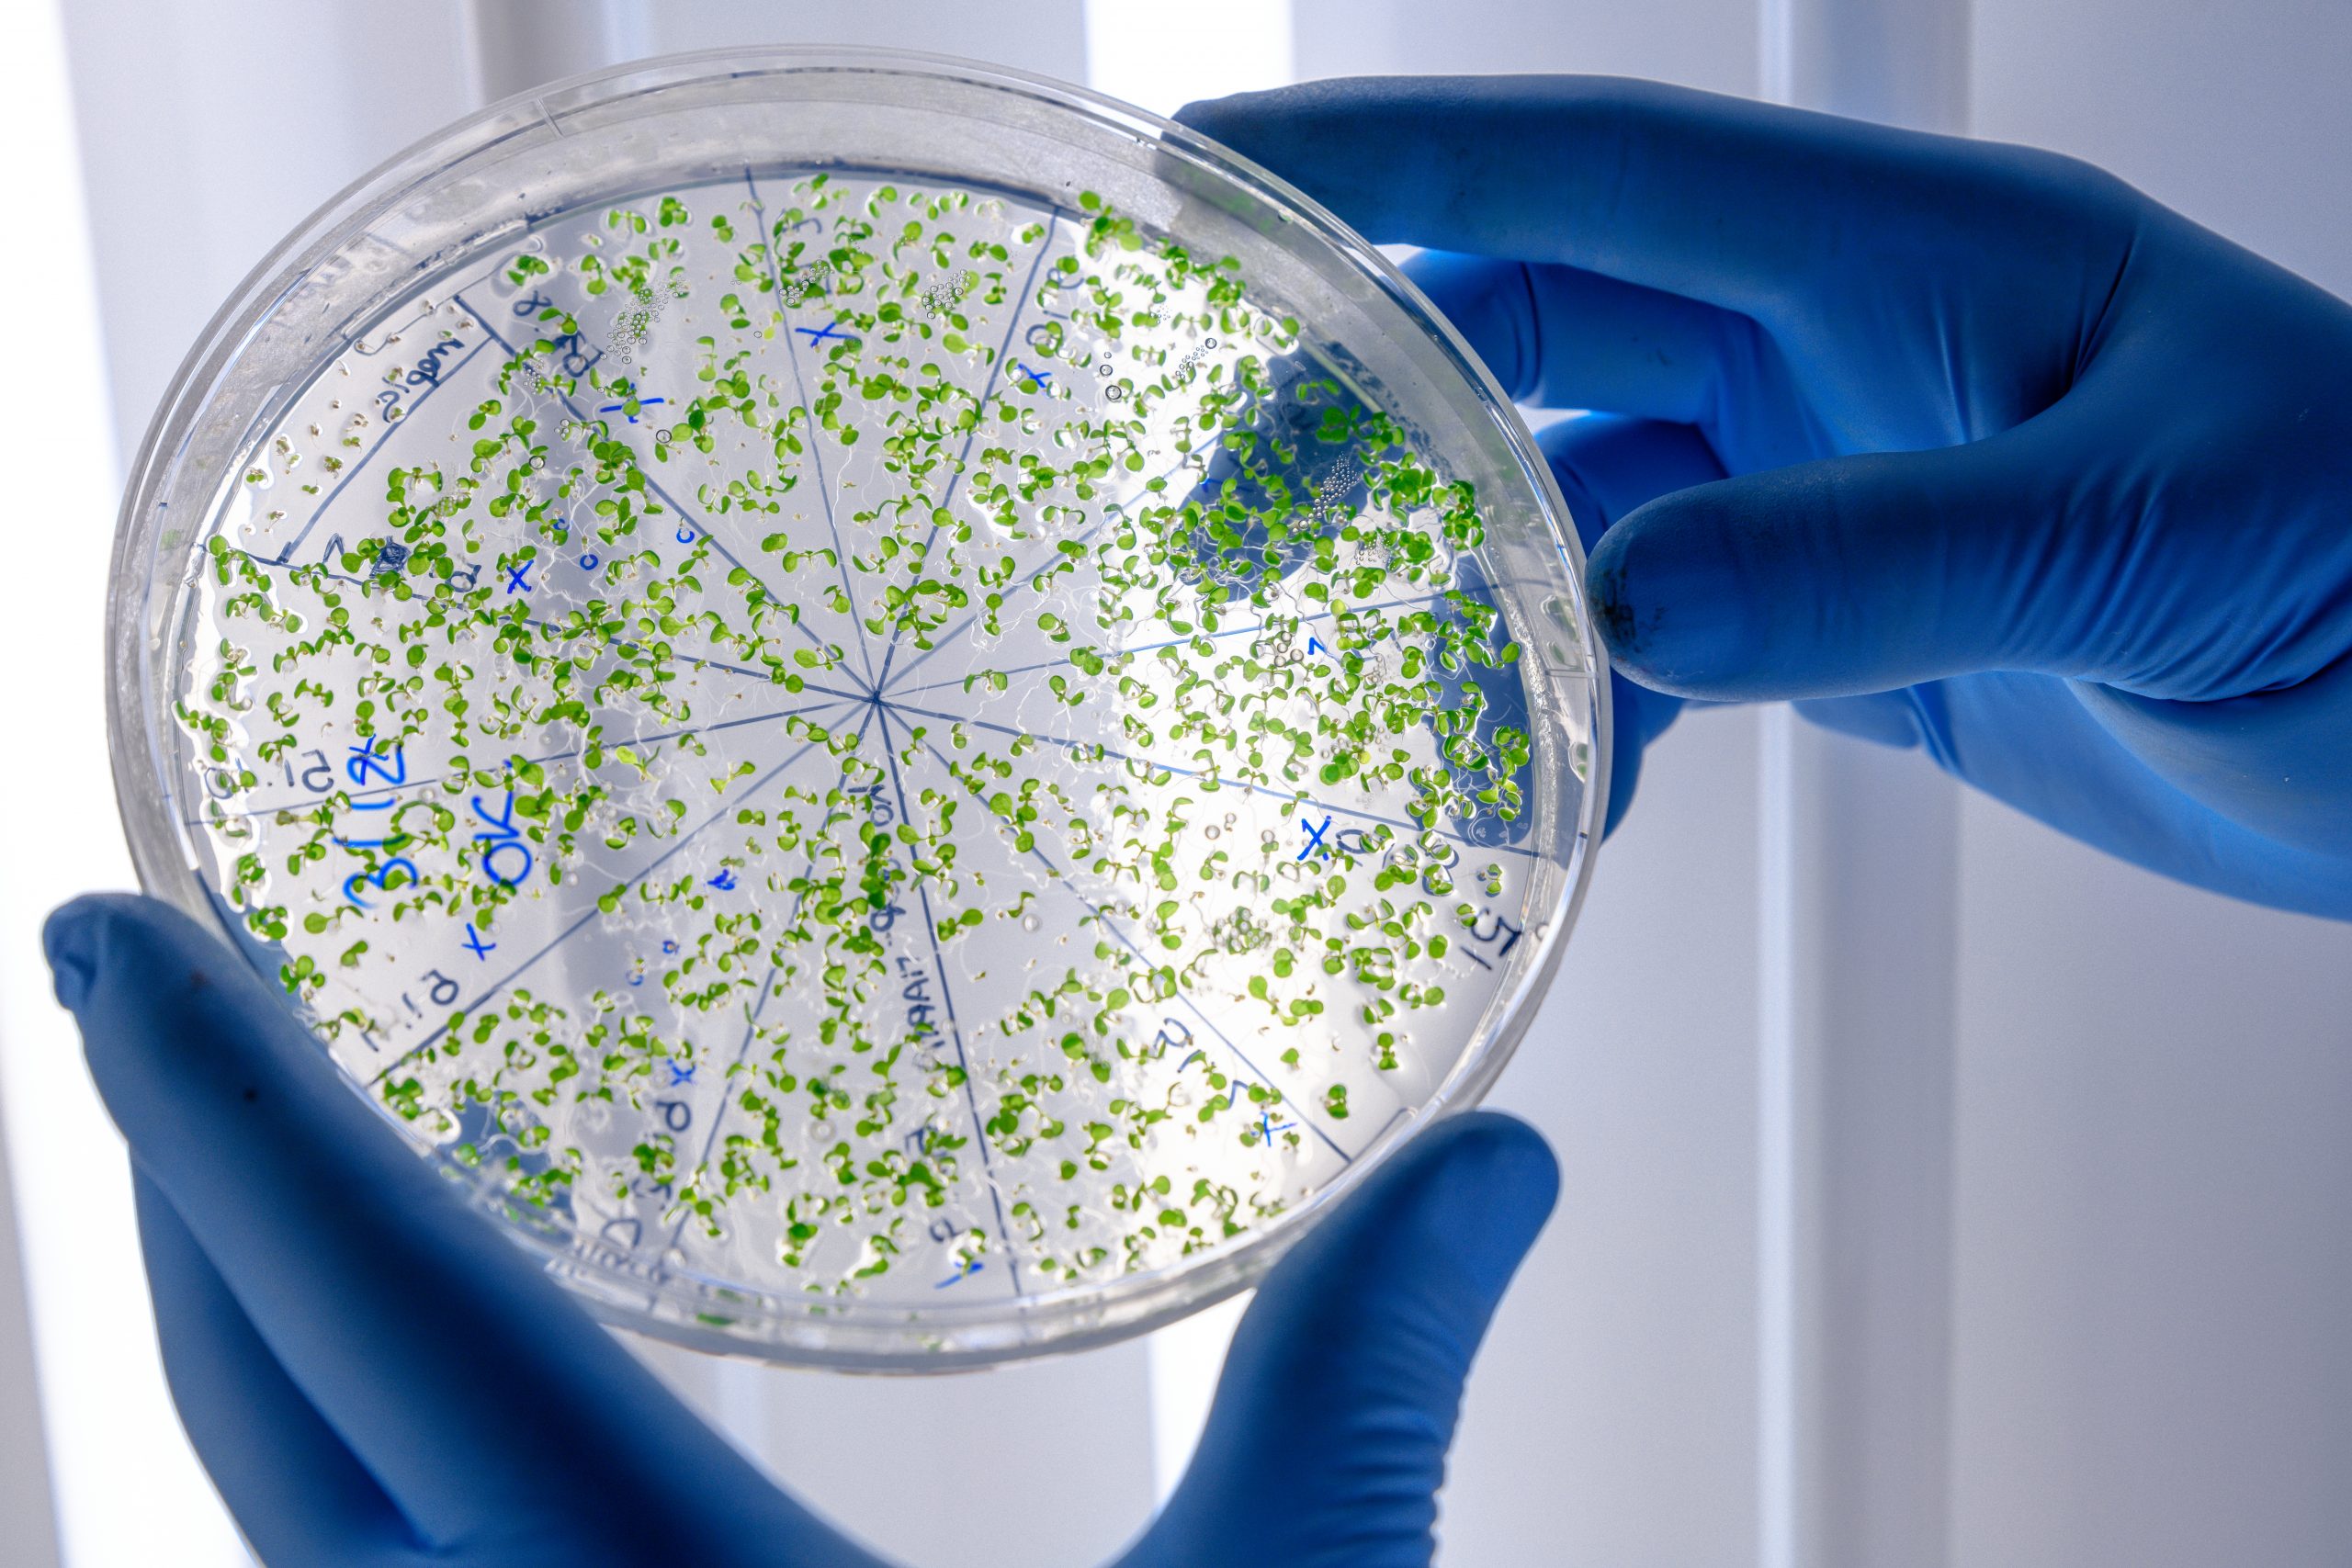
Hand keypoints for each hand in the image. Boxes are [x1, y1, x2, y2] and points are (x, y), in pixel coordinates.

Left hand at [45, 892, 1555, 1566]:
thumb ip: (1369, 1376)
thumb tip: (1503, 1167)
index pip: (369, 1300)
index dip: (217, 1100)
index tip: (99, 934)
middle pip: (260, 1411)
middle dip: (184, 1188)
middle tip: (149, 1002)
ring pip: (285, 1535)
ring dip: (251, 1346)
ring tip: (259, 1190)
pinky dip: (346, 1485)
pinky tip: (421, 1436)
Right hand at [1176, 77, 2351, 914]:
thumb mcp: (2150, 539)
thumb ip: (1877, 562)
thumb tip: (1616, 607)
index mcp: (1913, 254)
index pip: (1597, 174)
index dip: (1389, 169)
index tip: (1208, 187)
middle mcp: (1844, 344)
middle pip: (1531, 331)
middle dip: (1360, 416)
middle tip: (1217, 533)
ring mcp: (1829, 480)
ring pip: (1566, 505)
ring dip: (1454, 603)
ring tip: (1373, 716)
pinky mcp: (1835, 616)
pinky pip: (1643, 646)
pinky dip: (1570, 718)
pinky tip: (1548, 801)